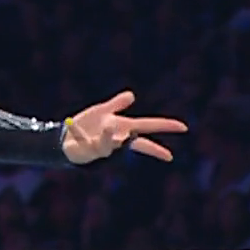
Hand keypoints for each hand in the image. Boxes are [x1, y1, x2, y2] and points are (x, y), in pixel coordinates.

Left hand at [62, 91, 186, 163]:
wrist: (66, 138)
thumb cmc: (87, 126)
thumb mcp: (102, 112)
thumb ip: (116, 105)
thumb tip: (131, 95)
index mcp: (123, 128)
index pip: (148, 127)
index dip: (165, 126)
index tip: (183, 127)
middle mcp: (115, 140)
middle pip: (136, 143)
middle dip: (150, 148)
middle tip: (168, 154)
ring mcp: (102, 147)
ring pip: (110, 144)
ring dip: (109, 136)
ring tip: (109, 125)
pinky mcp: (86, 150)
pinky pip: (84, 141)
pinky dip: (78, 132)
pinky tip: (72, 124)